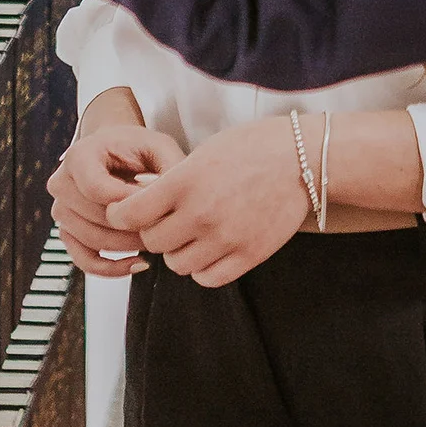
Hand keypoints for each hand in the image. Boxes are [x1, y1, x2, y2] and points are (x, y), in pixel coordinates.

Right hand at [50, 124, 185, 277]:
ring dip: (128, 246)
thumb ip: (169, 167)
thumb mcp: (157, 146)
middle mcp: (62, 183)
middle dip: (134, 226)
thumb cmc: (135, 147)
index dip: (128, 202)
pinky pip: (84, 260)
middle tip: (164, 227)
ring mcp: (61, 210)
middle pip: (96, 217)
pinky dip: (111, 268)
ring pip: (93, 240)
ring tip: (156, 240)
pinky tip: (138, 263)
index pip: (97, 189)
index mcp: (79, 156)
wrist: (113, 150)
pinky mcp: (67, 232)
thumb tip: (174, 198)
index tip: (154, 204)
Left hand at [107, 116, 312, 287]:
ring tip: (194, 232)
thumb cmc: (251, 148)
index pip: (131, 215)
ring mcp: (226, 238)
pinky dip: (203, 267)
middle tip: (167, 219)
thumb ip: (170, 180)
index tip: (127, 212)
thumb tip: (138, 197)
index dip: (122, 215)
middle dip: (154, 232)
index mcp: (186, 182)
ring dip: (179, 251)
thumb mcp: (204, 153)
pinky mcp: (248, 256)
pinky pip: (207, 278)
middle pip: (154, 242)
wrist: (302, 159)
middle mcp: (202, 213)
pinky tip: (211, 248)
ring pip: (178, 264)